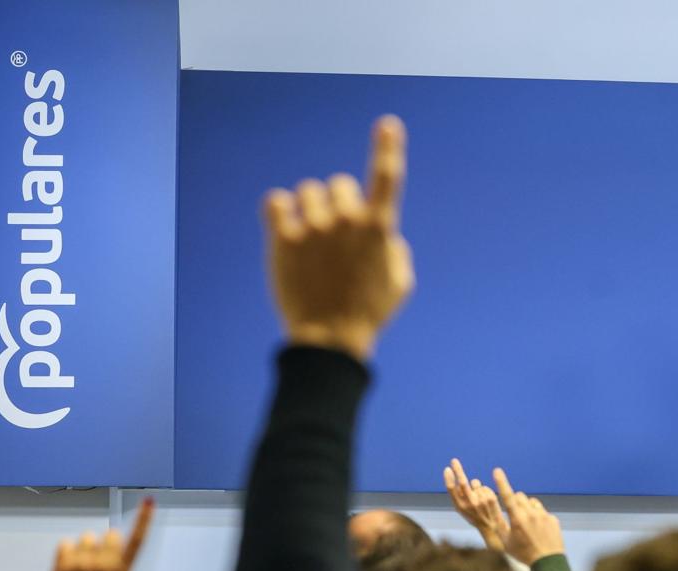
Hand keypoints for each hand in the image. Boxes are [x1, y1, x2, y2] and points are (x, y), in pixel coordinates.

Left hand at [50, 498, 152, 570]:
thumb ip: (117, 566)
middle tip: (98, 562)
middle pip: (108, 534)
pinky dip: (68, 553)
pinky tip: (69, 569)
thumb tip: (107, 543)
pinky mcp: (63, 566)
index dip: (144, 519)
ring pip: (86, 538)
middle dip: (105, 544)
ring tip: (82, 570)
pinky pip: (66, 544)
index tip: (150, 501)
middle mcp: (104, 563)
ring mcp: (83, 563)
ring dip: (85, 549)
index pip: (137, 540)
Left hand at [263, 115, 412, 360]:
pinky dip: (281, 211)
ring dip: (311, 209)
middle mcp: (347, 222)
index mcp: (379, 229)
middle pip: (339, 182)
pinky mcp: (284, 240)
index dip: (388, 148)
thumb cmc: (369, 312)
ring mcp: (314, 229)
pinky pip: (277, 202)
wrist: (330, 339)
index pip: (387, 178)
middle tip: (336, 233)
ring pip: (308, 191)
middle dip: (339, 201)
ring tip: (312, 241)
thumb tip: (386, 235)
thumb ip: (395, 250)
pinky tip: (287, 230)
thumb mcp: (400, 283)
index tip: (388, 124)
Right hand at [443, 457, 509, 551]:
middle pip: (462, 483)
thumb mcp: (464, 511)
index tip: (447, 469)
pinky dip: (485, 491)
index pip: (452, 490)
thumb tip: (459, 480)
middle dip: (458, 470)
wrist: (492, 528)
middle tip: (454, 460)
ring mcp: (480, 501)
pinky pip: (484, 487)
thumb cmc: (476, 518)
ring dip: (477, 487)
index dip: (449, 479)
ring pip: (475, 483)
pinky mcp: (490, 498)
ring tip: (480, 500)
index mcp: (460, 507)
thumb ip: (460, 497)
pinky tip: (487, 502)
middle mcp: (469, 504)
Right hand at [493, 467, 564, 565]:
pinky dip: (538, 516)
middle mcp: (531, 514)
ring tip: (528, 524)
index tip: (497, 470)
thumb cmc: (523, 554)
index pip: (507, 496)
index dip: (501, 482)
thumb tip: (495, 509)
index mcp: (517, 519)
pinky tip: (538, 530)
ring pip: (531, 502)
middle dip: (515, 501)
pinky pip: (542, 511)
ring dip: (527, 507)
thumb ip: (500, 524)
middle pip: (520, 496)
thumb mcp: (506, 541)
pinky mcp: (553, 519)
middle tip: (514, 514)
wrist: (547, 563)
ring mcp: (544, 516)